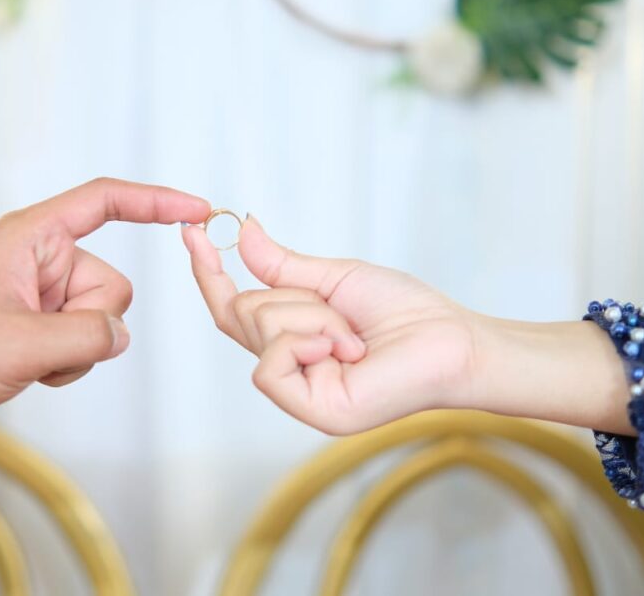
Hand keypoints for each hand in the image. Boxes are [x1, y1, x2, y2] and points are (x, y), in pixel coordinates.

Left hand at [0, 178, 209, 430]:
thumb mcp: (19, 344)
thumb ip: (85, 335)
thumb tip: (119, 334)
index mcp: (32, 238)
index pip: (104, 202)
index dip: (155, 201)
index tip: (196, 210)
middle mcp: (44, 258)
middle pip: (112, 284)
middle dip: (88, 325)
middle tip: (38, 343)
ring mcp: (45, 292)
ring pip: (102, 319)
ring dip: (75, 350)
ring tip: (27, 358)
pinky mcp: (43, 321)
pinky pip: (87, 339)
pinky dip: (68, 362)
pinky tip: (31, 368)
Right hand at [184, 216, 632, 435]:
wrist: (451, 340)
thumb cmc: (404, 311)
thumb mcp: (333, 278)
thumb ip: (281, 266)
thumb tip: (244, 231)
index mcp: (291, 338)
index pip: (233, 307)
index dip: (210, 271)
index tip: (192, 231)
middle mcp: (290, 367)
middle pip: (242, 313)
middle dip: (289, 297)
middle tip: (341, 314)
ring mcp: (298, 393)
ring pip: (259, 334)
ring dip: (310, 319)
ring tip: (353, 337)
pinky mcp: (311, 411)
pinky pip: (271, 366)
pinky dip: (306, 342)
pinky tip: (344, 350)